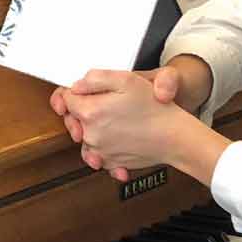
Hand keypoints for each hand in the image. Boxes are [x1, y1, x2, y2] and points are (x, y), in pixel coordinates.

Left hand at [52, 68, 222, 183]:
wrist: (176, 138)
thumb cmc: (155, 109)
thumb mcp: (126, 80)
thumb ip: (94, 79)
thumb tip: (76, 86)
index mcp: (90, 112)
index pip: (66, 99)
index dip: (75, 92)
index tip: (84, 91)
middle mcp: (90, 135)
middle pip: (72, 119)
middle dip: (81, 111)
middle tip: (101, 103)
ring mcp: (100, 151)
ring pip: (83, 137)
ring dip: (92, 128)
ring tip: (112, 119)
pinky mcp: (110, 163)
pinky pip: (97, 153)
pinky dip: (102, 147)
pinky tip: (116, 137)